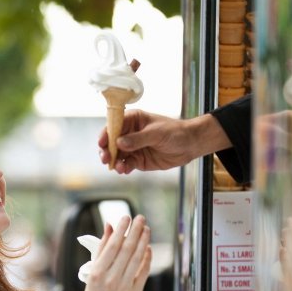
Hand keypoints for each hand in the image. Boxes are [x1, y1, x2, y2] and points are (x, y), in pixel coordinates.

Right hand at [78, 215, 151, 290]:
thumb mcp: (93, 270)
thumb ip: (102, 248)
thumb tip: (109, 225)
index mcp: (98, 272)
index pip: (112, 245)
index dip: (121, 230)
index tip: (126, 217)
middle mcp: (111, 279)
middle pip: (127, 250)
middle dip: (135, 231)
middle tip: (140, 218)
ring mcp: (123, 287)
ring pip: (136, 259)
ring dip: (143, 242)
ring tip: (146, 229)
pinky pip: (143, 272)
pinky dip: (147, 259)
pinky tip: (148, 247)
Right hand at [98, 110, 229, 173]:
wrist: (190, 145)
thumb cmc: (175, 132)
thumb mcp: (157, 133)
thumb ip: (138, 139)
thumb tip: (119, 142)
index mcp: (133, 120)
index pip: (114, 125)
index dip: (106, 134)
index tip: (102, 143)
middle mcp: (130, 133)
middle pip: (111, 142)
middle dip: (107, 150)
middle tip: (106, 158)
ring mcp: (133, 147)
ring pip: (117, 155)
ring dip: (114, 161)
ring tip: (117, 167)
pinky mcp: (138, 160)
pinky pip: (126, 164)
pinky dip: (123, 168)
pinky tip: (124, 170)